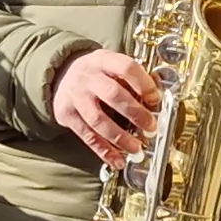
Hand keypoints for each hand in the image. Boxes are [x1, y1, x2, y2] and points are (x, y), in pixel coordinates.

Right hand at [52, 49, 162, 168]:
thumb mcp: (112, 65)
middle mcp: (87, 77)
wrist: (62, 75)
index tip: (155, 99)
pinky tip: (117, 159)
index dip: (144, 84)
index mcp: (103, 60)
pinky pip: (87, 136)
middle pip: (113, 94)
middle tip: (151, 127)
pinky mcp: (67, 115)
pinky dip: (104, 150)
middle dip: (135, 113)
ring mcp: (76, 96)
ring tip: (136, 148)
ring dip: (120, 137)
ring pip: (98, 119)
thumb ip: (133, 78)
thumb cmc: (97, 73)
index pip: (126, 68)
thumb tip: (157, 97)